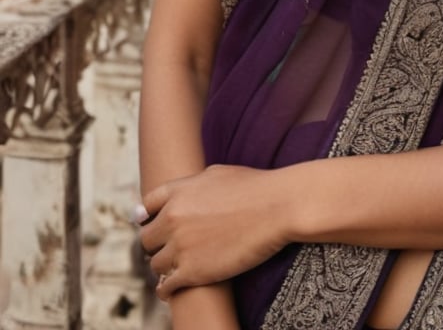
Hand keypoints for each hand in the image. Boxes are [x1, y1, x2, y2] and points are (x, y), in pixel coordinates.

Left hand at [139, 164, 289, 297]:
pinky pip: (165, 285)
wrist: (276, 206)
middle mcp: (173, 218)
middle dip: (157, 244)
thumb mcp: (216, 173)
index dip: (148, 217)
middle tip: (168, 249)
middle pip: (147, 239)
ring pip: (155, 264)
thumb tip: (183, 193)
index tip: (151, 223)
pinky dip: (166, 288)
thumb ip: (191, 185)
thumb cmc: (254, 186)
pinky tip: (171, 289)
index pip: (146, 206)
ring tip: (173, 269)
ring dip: (164, 267)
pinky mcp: (192, 271)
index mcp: (178, 192)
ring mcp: (181, 246)